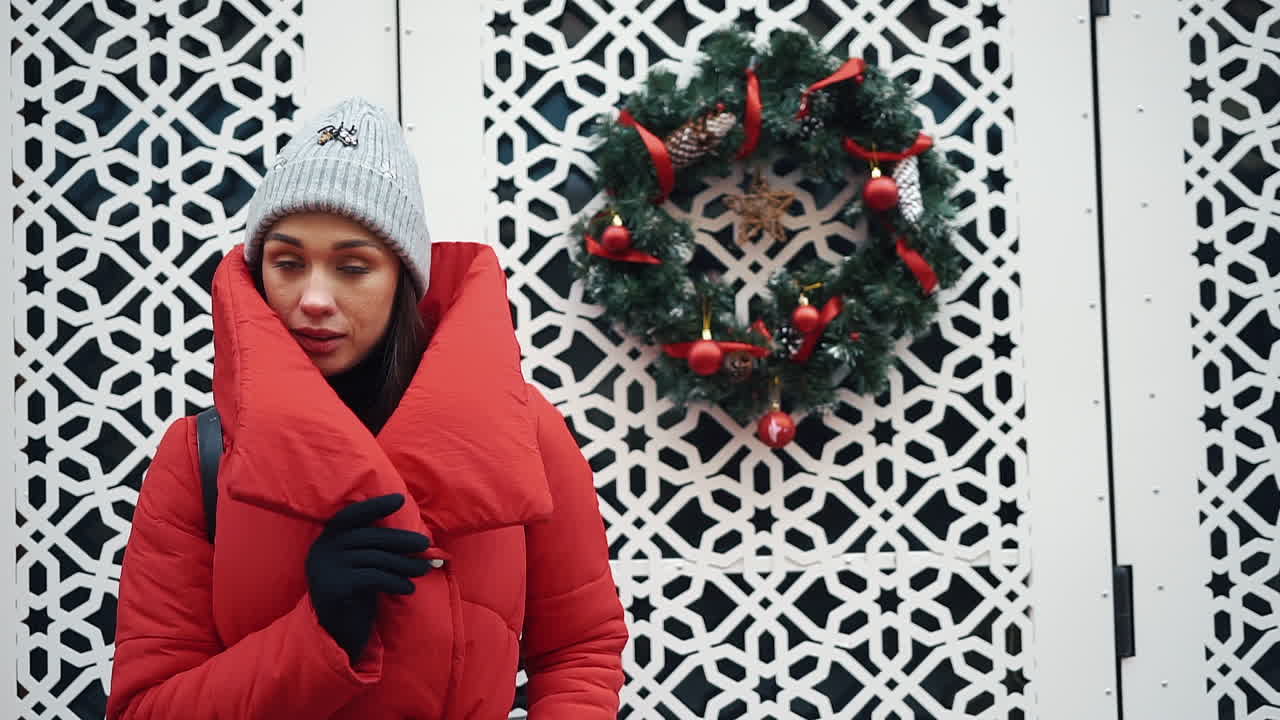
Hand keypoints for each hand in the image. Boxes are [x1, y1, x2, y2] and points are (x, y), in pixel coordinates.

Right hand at [306, 493, 429, 663]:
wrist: (336, 635)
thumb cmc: (355, 597)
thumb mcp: (363, 567)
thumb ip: (377, 549)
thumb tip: (418, 539)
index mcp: (327, 539)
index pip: (351, 516)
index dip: (375, 506)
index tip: (400, 499)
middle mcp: (322, 550)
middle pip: (369, 537)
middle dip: (401, 541)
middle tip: (425, 546)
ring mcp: (325, 568)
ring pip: (375, 558)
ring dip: (404, 564)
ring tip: (423, 570)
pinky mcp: (332, 587)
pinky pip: (373, 577)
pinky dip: (395, 581)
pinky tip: (409, 588)